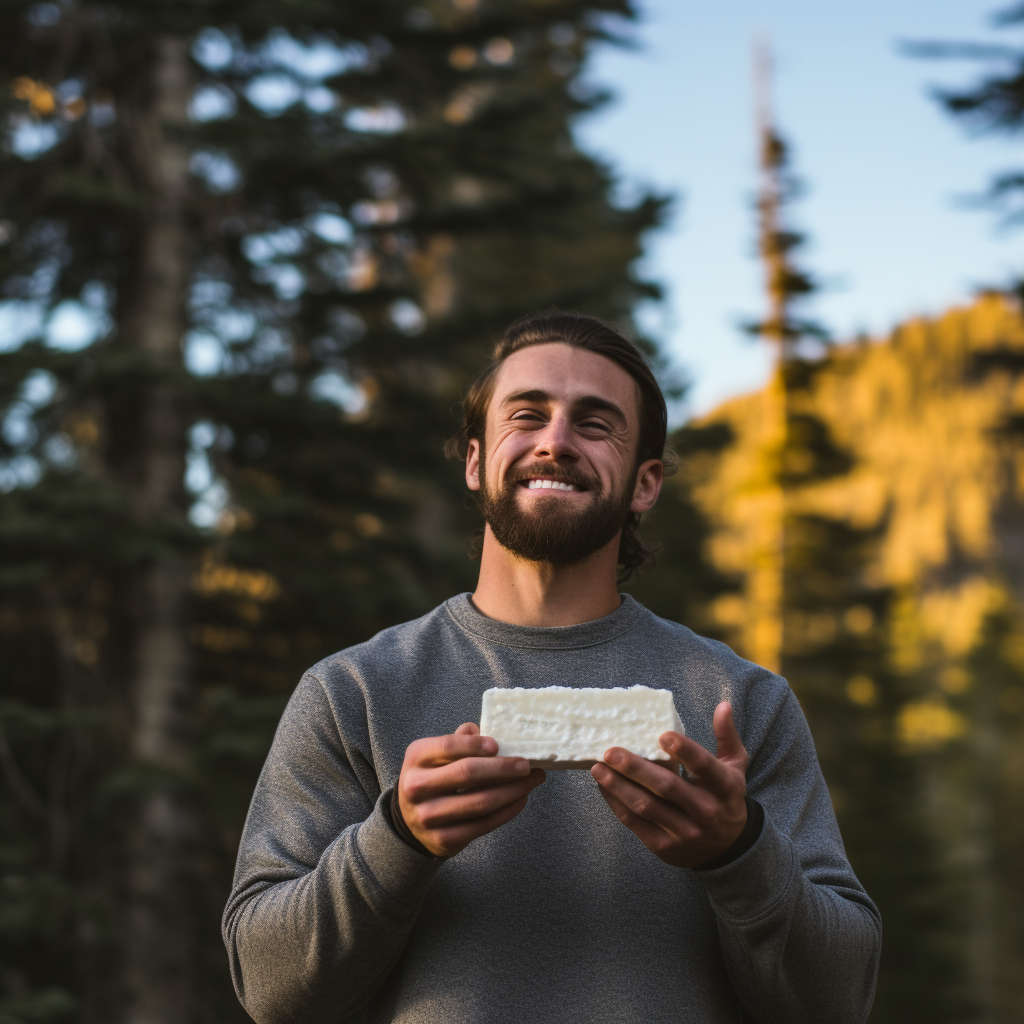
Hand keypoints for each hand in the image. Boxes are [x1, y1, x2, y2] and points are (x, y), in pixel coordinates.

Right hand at [398, 722, 545, 857]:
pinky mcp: (443, 839)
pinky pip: (483, 824)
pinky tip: (520, 799)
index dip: (476, 745)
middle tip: (527, 764)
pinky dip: (507, 811)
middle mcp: (416, 787)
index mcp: (416, 758)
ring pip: (480, 802)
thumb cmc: (433, 779)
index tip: (499, 745)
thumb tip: (482, 731)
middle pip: (467, 773)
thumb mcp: (435, 755)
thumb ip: (458, 741)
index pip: (449, 746)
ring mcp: (428, 816)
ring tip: (531, 781)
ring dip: (512, 790)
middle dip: (503, 768)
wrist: (411, 822)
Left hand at [590, 701, 748, 868]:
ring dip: (619, 786)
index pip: (704, 766)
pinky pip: (635, 823)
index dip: (685, 750)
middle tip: (611, 751)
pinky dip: (616, 803)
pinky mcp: (663, 846)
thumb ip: (727, 736)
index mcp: (724, 787)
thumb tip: (723, 705)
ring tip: (598, 768)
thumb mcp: (735, 766)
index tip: (663, 736)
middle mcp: (705, 811)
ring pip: (646, 806)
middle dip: (636, 768)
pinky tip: (604, 786)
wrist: (729, 849)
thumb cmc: (726, 798)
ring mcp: (683, 831)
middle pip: (667, 787)